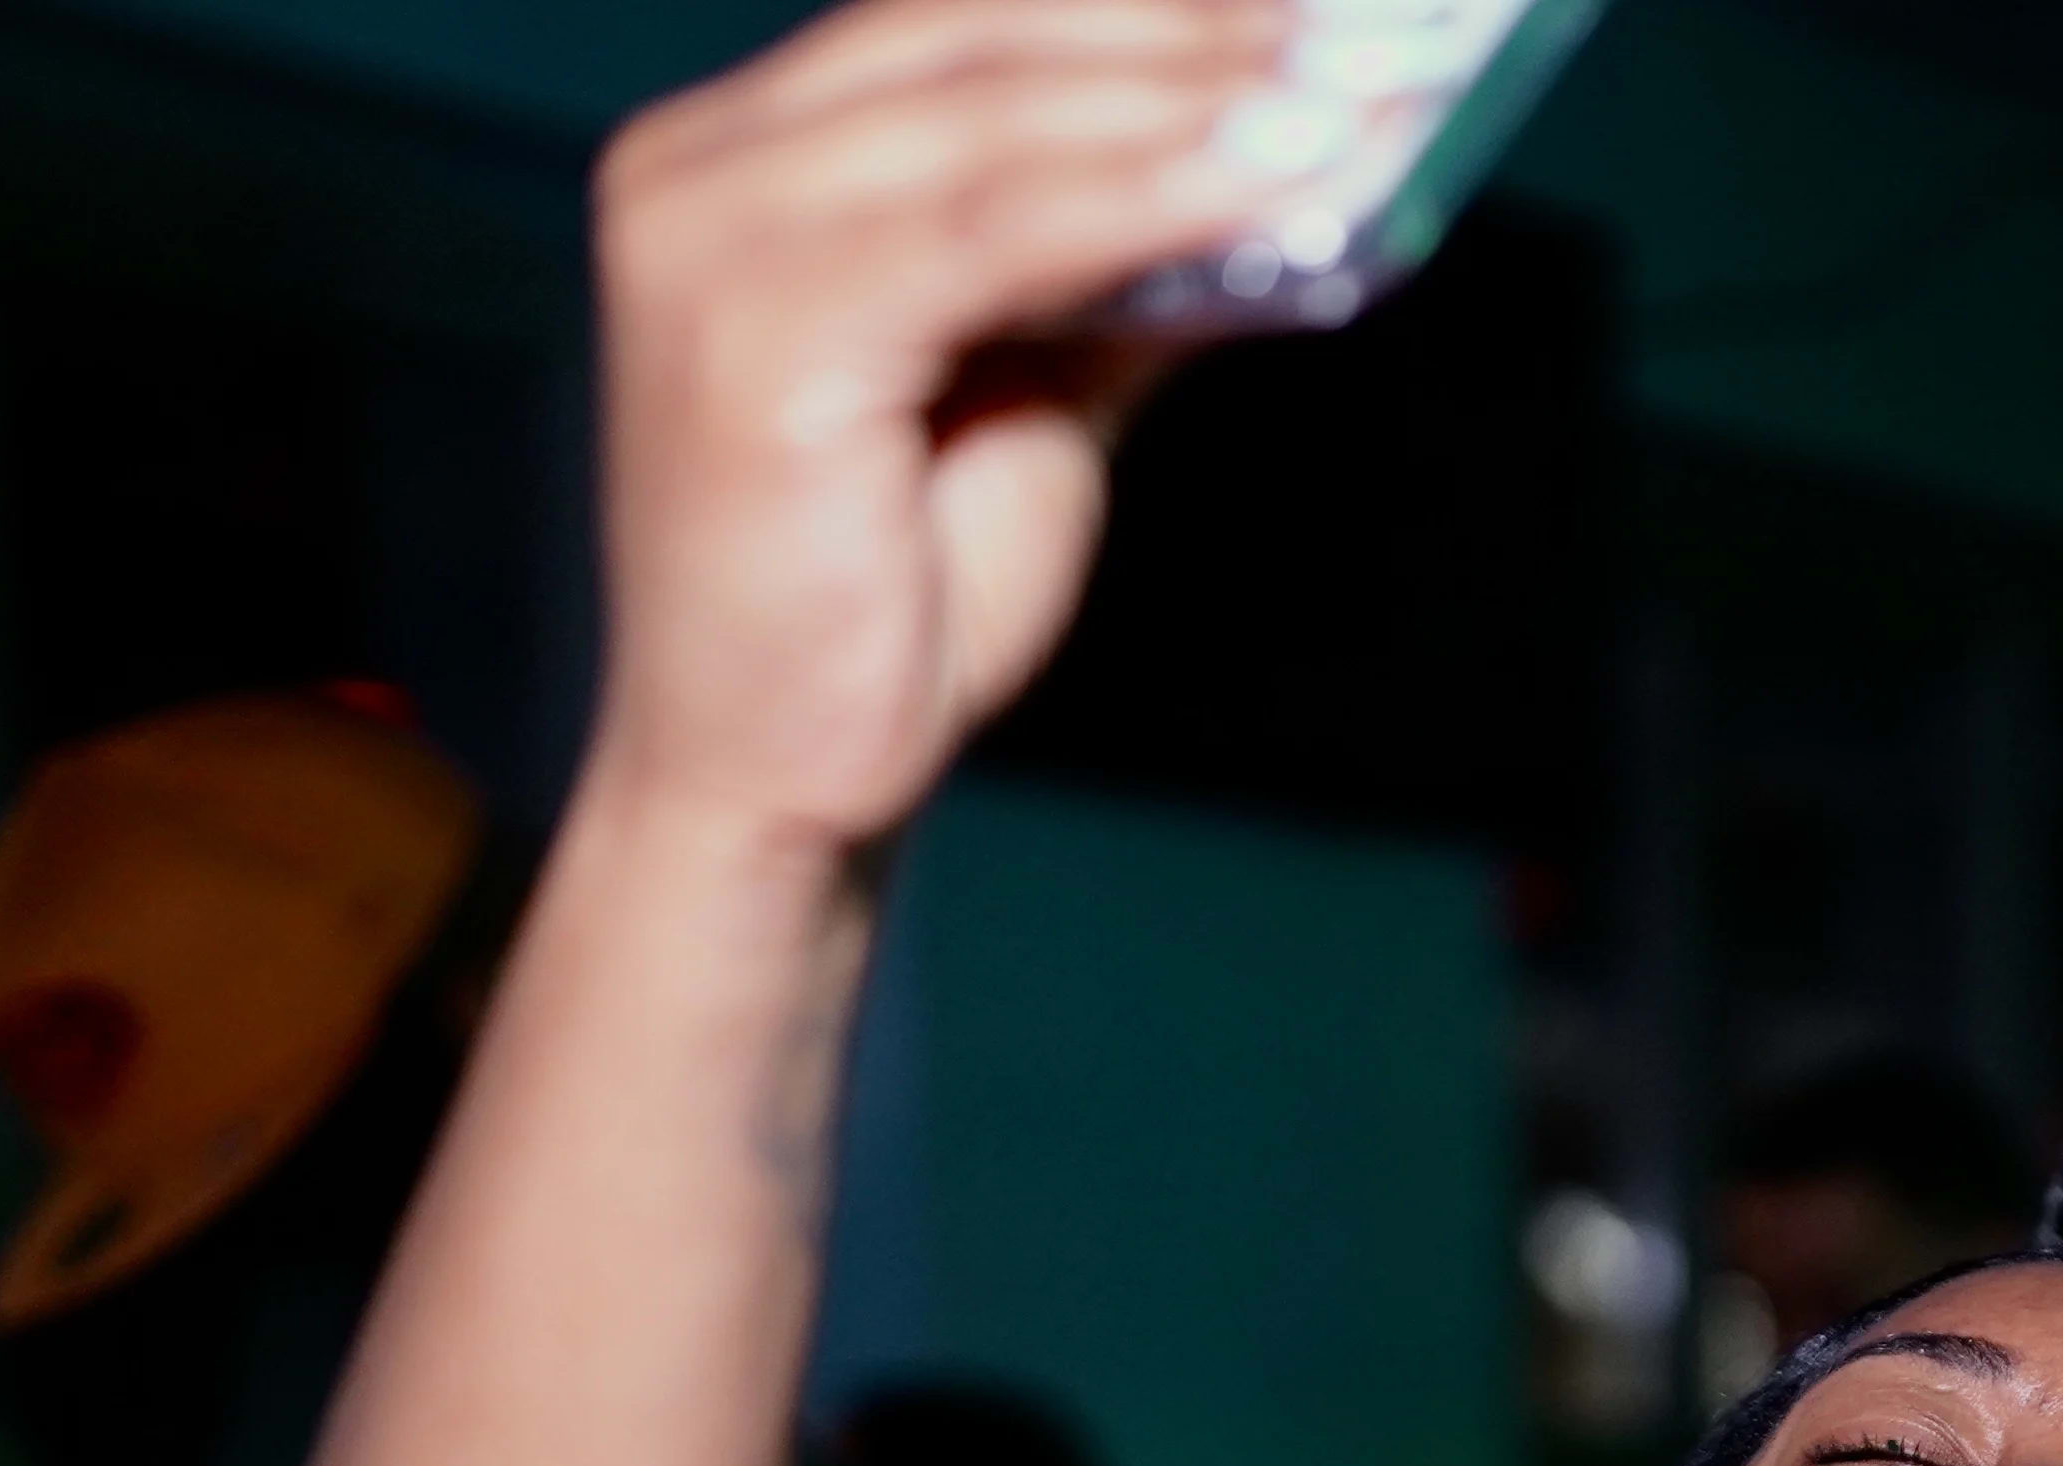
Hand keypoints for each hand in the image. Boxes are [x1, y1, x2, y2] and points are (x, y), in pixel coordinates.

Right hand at [578, 0, 1281, 855]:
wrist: (773, 789)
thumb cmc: (885, 605)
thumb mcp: (1035, 395)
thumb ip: (1119, 269)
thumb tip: (1279, 161)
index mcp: (739, 159)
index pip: (966, 22)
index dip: (1150, 3)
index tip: (1319, 12)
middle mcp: (695, 171)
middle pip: (980, 37)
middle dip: (1189, 30)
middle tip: (1367, 40)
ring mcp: (705, 243)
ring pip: (995, 121)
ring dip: (1190, 109)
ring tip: (1342, 113)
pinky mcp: (751, 335)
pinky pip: (990, 232)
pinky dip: (1142, 200)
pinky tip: (1261, 191)